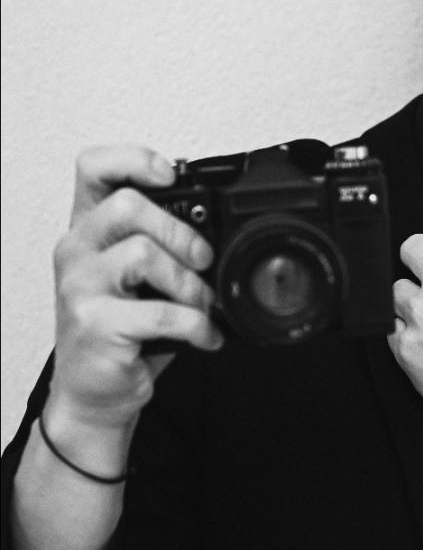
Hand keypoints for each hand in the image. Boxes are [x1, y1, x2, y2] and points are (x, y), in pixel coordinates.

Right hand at [49, 145, 222, 432]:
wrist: (94, 390)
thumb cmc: (122, 329)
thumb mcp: (139, 278)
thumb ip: (163, 245)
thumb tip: (219, 232)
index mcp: (89, 230)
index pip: (94, 169)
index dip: (134, 159)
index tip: (170, 174)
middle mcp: (77, 251)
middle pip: (126, 205)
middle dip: (179, 230)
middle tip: (202, 259)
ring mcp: (80, 287)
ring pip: (143, 254)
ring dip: (189, 282)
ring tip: (202, 304)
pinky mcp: (94, 324)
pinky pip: (162, 312)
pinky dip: (198, 325)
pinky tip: (205, 335)